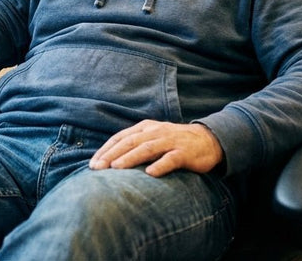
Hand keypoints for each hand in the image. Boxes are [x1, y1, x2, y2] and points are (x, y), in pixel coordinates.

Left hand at [89, 120, 223, 176]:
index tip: (93, 164)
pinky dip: (160, 165)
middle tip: (97, 168)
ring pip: (147, 148)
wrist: (208, 140)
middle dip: (111, 155)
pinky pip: (171, 159)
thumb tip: (110, 161)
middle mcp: (156, 132)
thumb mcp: (153, 138)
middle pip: (130, 142)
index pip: (121, 137)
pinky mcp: (184, 152)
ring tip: (115, 168)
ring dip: (130, 158)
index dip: (106, 150)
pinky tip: (150, 173)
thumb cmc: (174, 142)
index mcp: (145, 127)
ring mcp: (170, 141)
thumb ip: (135, 145)